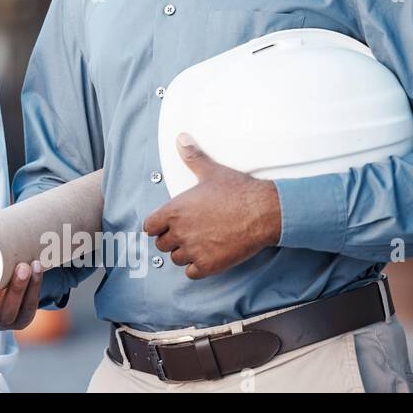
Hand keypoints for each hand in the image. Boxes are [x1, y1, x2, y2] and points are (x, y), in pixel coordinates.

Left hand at [143, 133, 281, 278]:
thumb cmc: (238, 191)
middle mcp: (179, 232)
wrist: (264, 211)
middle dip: (171, 239)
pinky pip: (191, 273)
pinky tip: (208, 256)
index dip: (157, 226)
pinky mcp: (209, 265)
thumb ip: (191, 157)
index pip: (149, 226)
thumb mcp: (210, 171)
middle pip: (161, 244)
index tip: (167, 224)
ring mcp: (194, 250)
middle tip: (187, 233)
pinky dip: (197, 268)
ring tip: (198, 243)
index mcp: (174, 210)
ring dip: (184, 253)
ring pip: (175, 259)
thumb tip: (181, 138)